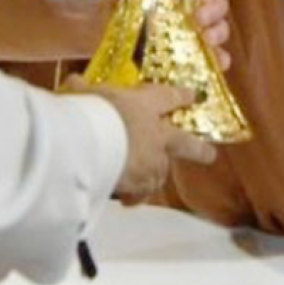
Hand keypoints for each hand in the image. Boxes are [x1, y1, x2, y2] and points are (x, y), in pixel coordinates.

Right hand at [66, 78, 215, 199]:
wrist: (89, 144)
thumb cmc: (90, 111)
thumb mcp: (83, 94)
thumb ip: (80, 90)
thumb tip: (73, 84)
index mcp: (145, 105)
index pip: (169, 97)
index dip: (182, 96)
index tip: (193, 96)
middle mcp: (156, 135)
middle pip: (186, 143)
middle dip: (199, 149)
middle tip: (210, 154)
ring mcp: (152, 163)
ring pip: (162, 171)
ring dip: (157, 173)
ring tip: (150, 180)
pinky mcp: (141, 186)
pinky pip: (142, 193)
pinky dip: (136, 195)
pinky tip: (128, 200)